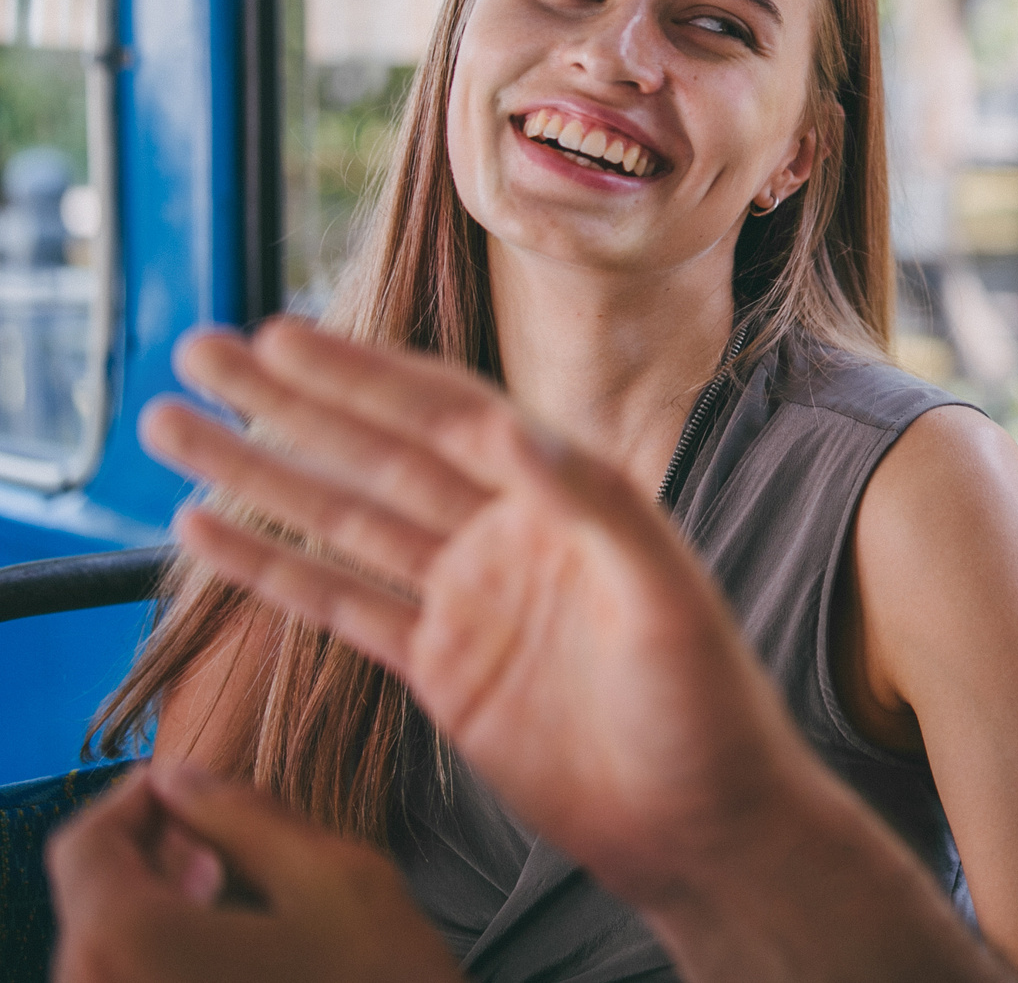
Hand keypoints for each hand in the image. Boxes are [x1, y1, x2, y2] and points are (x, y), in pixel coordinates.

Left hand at [47, 758, 460, 982]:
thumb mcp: (333, 877)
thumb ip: (245, 816)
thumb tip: (182, 780)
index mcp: (137, 942)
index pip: (86, 847)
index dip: (131, 800)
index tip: (179, 783)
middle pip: (89, 900)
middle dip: (145, 852)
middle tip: (212, 828)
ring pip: (103, 950)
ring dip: (151, 905)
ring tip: (225, 884)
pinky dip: (157, 955)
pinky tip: (223, 946)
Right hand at [142, 320, 815, 906]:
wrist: (698, 821)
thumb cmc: (707, 703)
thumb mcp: (664, 594)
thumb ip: (593, 504)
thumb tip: (512, 424)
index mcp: (566, 496)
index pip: (447, 414)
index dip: (363, 374)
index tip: (281, 335)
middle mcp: (509, 532)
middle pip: (378, 449)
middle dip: (288, 401)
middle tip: (200, 349)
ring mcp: (468, 598)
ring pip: (342, 518)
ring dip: (258, 473)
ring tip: (170, 426)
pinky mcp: (441, 667)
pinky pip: (340, 604)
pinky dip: (271, 568)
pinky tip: (207, 528)